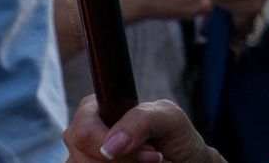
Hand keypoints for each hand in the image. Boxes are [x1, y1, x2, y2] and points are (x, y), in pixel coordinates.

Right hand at [63, 95, 221, 162]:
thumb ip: (141, 120)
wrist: (185, 161)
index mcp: (95, 110)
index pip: (82, 132)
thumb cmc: (176, 137)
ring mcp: (84, 159)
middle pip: (85, 159)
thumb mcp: (169, 118)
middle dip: (125, 161)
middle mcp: (85, 136)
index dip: (107, 145)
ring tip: (150, 162)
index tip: (148, 151)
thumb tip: (110, 145)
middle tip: (154, 156)